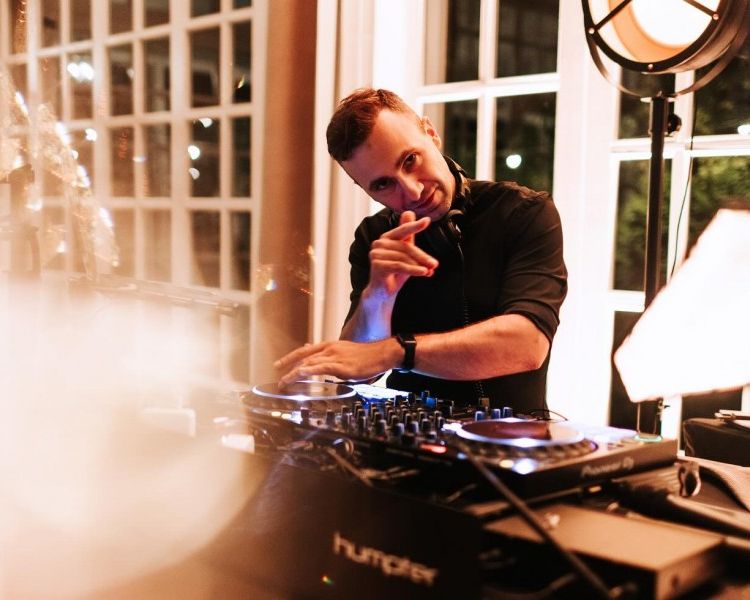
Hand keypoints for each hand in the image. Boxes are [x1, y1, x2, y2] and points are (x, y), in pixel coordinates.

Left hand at [274, 338, 399, 387]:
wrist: (382, 354)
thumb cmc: (367, 356)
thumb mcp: (345, 353)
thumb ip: (332, 356)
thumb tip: (320, 360)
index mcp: (330, 346)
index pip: (306, 350)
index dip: (291, 357)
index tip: (279, 364)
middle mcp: (330, 349)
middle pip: (304, 357)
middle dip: (288, 366)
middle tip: (278, 377)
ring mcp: (334, 356)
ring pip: (309, 363)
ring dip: (294, 373)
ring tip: (284, 382)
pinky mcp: (340, 366)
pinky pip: (320, 368)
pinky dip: (307, 371)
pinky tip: (299, 374)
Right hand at [366, 211, 437, 299]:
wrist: (382, 293)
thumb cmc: (395, 272)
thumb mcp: (405, 254)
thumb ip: (409, 236)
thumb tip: (409, 212)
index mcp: (386, 238)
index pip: (403, 230)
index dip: (415, 226)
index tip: (427, 221)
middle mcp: (378, 244)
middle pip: (406, 247)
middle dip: (422, 256)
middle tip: (435, 264)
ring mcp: (376, 254)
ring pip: (404, 258)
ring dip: (419, 265)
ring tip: (429, 271)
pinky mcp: (377, 265)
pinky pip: (399, 266)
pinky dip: (413, 270)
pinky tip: (423, 272)